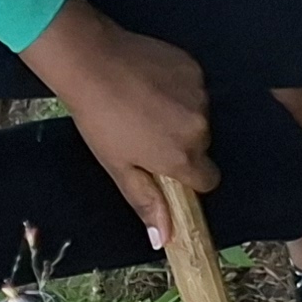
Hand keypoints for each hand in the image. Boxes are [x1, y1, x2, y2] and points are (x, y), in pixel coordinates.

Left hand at [19, 0, 216, 246]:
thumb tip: (165, 239)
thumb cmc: (100, 121)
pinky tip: (151, 84)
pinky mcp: (195, 69)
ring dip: (180, 115)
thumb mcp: (119, 167)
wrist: (92, 63)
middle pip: (202, 147)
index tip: (166, 167)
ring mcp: (201, 95)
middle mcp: (201, 128)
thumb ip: (146, 202)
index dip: (188, 177)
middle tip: (146, 132)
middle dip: (180, 144)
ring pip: (199, 116)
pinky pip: (194, 88)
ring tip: (145, 105)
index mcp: (183, 157)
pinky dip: (178, 89)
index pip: (208, 180)